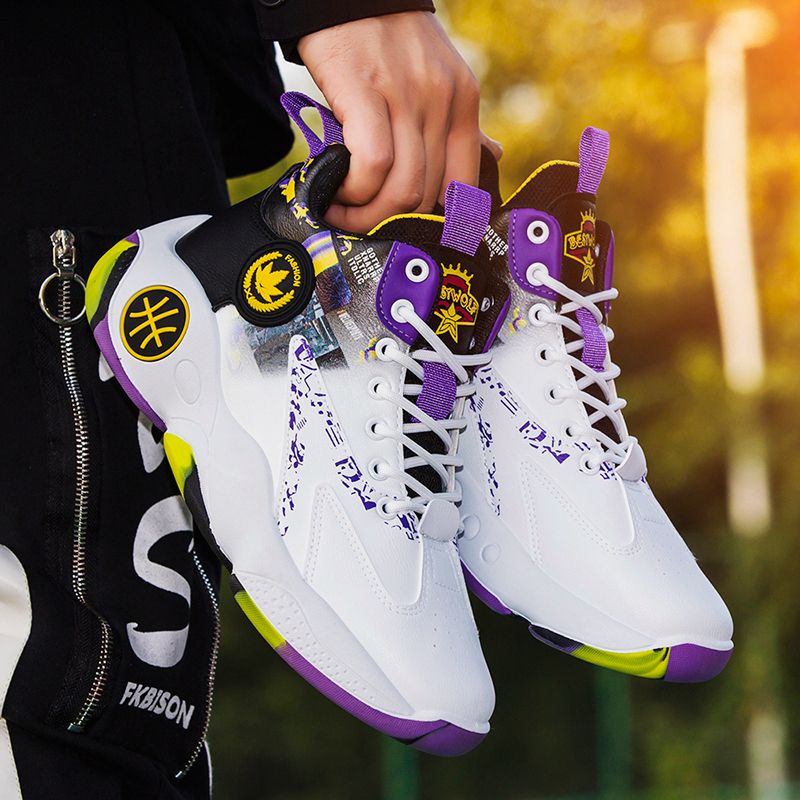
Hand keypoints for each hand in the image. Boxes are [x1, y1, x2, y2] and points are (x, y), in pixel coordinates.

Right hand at [298, 11, 501, 232]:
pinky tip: (337, 188)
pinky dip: (355, 190)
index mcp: (464, 104)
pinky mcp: (367, 92)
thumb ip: (459, 126)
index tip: (405, 232)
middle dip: (391, 224)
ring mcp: (408, 97)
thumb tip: (493, 157)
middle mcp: (443, 103)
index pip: (465, 188)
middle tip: (361, 225)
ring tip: (344, 211)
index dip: (436, 225)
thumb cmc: (387, 44)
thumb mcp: (437, 79)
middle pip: (428, 197)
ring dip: (368, 215)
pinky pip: (374, 164)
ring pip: (404, 189)